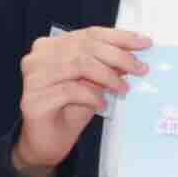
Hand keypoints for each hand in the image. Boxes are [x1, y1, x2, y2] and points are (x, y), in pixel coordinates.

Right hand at [12, 24, 150, 176]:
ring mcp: (33, 77)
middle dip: (119, 57)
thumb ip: (108, 66)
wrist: (47, 142)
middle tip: (141, 69)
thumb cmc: (70, 110)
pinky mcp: (33, 99)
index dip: (119, 38)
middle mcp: (38, 57)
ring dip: (107, 77)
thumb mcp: (94, 83)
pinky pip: (70, 91)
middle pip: (86, 48)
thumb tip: (134, 53)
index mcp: (51, 46)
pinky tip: (101, 104)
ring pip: (79, 65)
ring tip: (122, 89)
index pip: (90, 34)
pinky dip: (91, 96)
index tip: (144, 43)